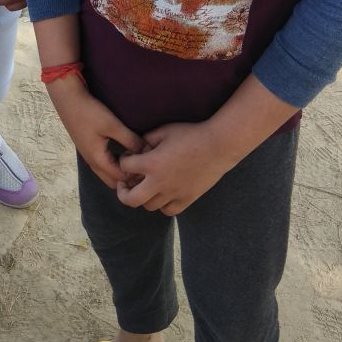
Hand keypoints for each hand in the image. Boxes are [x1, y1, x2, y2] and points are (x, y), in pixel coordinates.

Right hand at [48, 77, 143, 188]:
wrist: (68, 99)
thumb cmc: (89, 112)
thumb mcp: (112, 125)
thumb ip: (130, 139)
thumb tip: (147, 151)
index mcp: (98, 160)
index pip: (121, 179)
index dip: (135, 175)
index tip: (149, 166)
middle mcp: (92, 162)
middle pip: (113, 181)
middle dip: (128, 179)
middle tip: (143, 166)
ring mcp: (89, 156)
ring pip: (107, 173)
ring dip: (120, 171)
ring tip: (135, 159)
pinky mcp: (88, 148)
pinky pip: (104, 165)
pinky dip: (114, 164)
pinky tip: (124, 151)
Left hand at [117, 121, 235, 214]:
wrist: (218, 146)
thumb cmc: (191, 134)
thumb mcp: (164, 130)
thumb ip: (147, 139)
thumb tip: (138, 147)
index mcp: (151, 163)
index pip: (125, 167)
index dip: (124, 160)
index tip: (129, 157)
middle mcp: (160, 182)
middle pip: (131, 199)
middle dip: (122, 193)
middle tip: (124, 184)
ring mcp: (174, 193)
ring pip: (149, 206)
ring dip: (144, 197)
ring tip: (146, 186)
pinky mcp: (187, 199)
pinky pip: (168, 210)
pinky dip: (162, 204)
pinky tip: (164, 194)